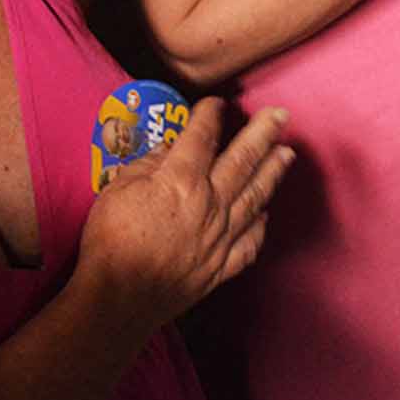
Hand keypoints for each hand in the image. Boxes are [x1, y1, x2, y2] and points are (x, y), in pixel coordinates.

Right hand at [79, 97, 293, 327]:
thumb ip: (147, 165)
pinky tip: (264, 215)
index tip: (218, 103)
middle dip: (264, 133)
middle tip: (280, 116)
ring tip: (287, 153)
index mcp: (182, 180)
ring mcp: (220, 236)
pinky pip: (249, 244)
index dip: (210, 115)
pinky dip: (259, 228)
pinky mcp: (220, 267)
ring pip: (254, 197)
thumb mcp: (118, 189)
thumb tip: (168, 151)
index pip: (202, 137)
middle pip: (243, 160)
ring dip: (273, 172)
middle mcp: (210, 204)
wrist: (119, 297)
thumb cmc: (112, 241)